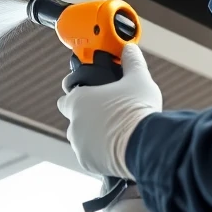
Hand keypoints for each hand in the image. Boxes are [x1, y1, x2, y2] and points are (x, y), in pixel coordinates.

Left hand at [57, 44, 162, 178]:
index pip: (66, 98)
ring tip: (115, 133)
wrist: (145, 144)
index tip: (91, 97)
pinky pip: (90, 156)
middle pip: (74, 119)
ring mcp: (79, 145)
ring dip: (93, 136)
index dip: (78, 97)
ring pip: (81, 139)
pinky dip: (99, 153)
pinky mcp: (87, 162)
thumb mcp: (138, 79)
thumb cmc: (138, 110)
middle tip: (108, 116)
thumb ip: (131, 62)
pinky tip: (116, 148)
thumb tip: (130, 49)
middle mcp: (73, 123)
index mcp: (78, 100)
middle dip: (87, 118)